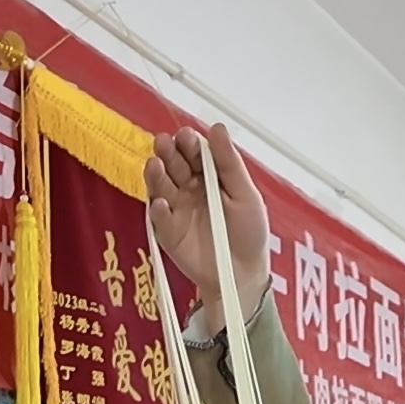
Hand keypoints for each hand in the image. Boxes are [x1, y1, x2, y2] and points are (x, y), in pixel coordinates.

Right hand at [146, 124, 271, 329]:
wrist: (243, 274)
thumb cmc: (248, 234)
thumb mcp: (245, 195)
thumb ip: (230, 164)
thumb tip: (218, 129)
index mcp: (209, 176)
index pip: (194, 152)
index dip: (189, 143)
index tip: (186, 137)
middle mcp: (188, 188)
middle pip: (173, 165)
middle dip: (168, 153)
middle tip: (165, 145)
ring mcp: (176, 209)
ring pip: (160, 187)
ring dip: (156, 175)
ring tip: (156, 166)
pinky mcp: (168, 233)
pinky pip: (159, 219)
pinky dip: (158, 210)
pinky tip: (161, 203)